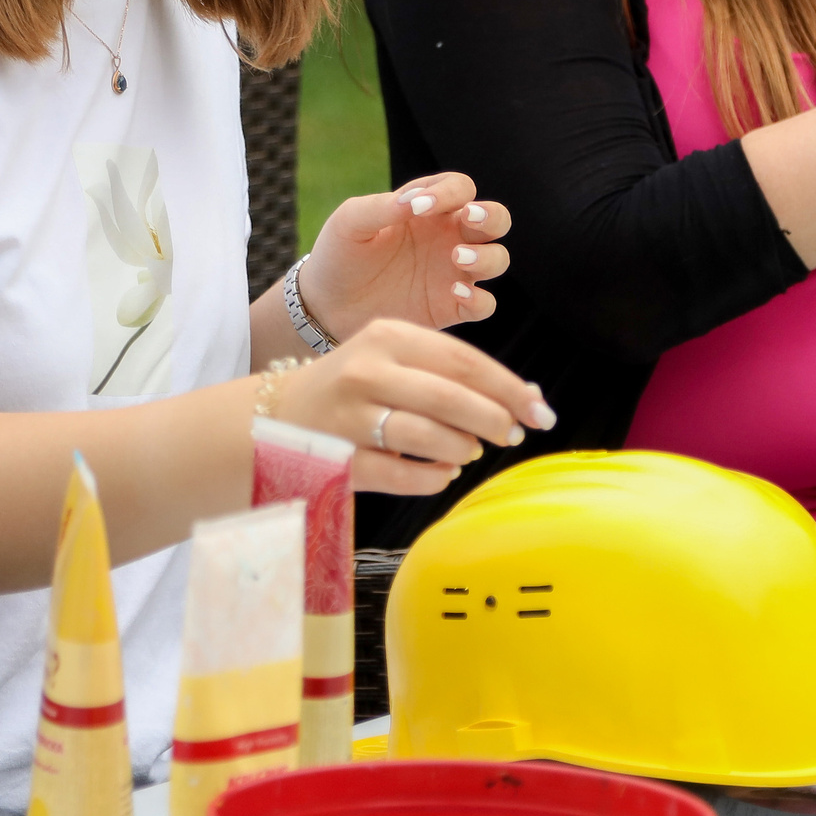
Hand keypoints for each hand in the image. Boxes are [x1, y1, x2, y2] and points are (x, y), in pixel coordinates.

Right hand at [272, 319, 556, 495]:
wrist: (274, 416)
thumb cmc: (355, 387)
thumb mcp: (395, 358)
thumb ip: (453, 372)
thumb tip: (526, 398)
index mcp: (388, 336)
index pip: (463, 359)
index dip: (508, 387)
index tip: (540, 408)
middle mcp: (367, 370)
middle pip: (449, 396)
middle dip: (494, 419)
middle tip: (514, 435)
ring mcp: (349, 417)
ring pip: (426, 436)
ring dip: (462, 448)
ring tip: (470, 452)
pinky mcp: (338, 459)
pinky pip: (400, 476)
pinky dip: (432, 478)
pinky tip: (443, 474)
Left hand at [298, 172, 510, 337]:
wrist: (325, 305)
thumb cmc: (339, 254)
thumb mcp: (350, 222)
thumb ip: (381, 206)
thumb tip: (415, 202)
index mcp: (428, 210)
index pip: (461, 188)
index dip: (450, 192)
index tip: (419, 207)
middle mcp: (448, 238)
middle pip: (496, 219)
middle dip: (492, 215)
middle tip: (469, 218)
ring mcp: (452, 274)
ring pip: (498, 259)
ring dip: (487, 256)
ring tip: (456, 258)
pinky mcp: (450, 308)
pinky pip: (484, 304)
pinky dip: (479, 299)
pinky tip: (454, 293)